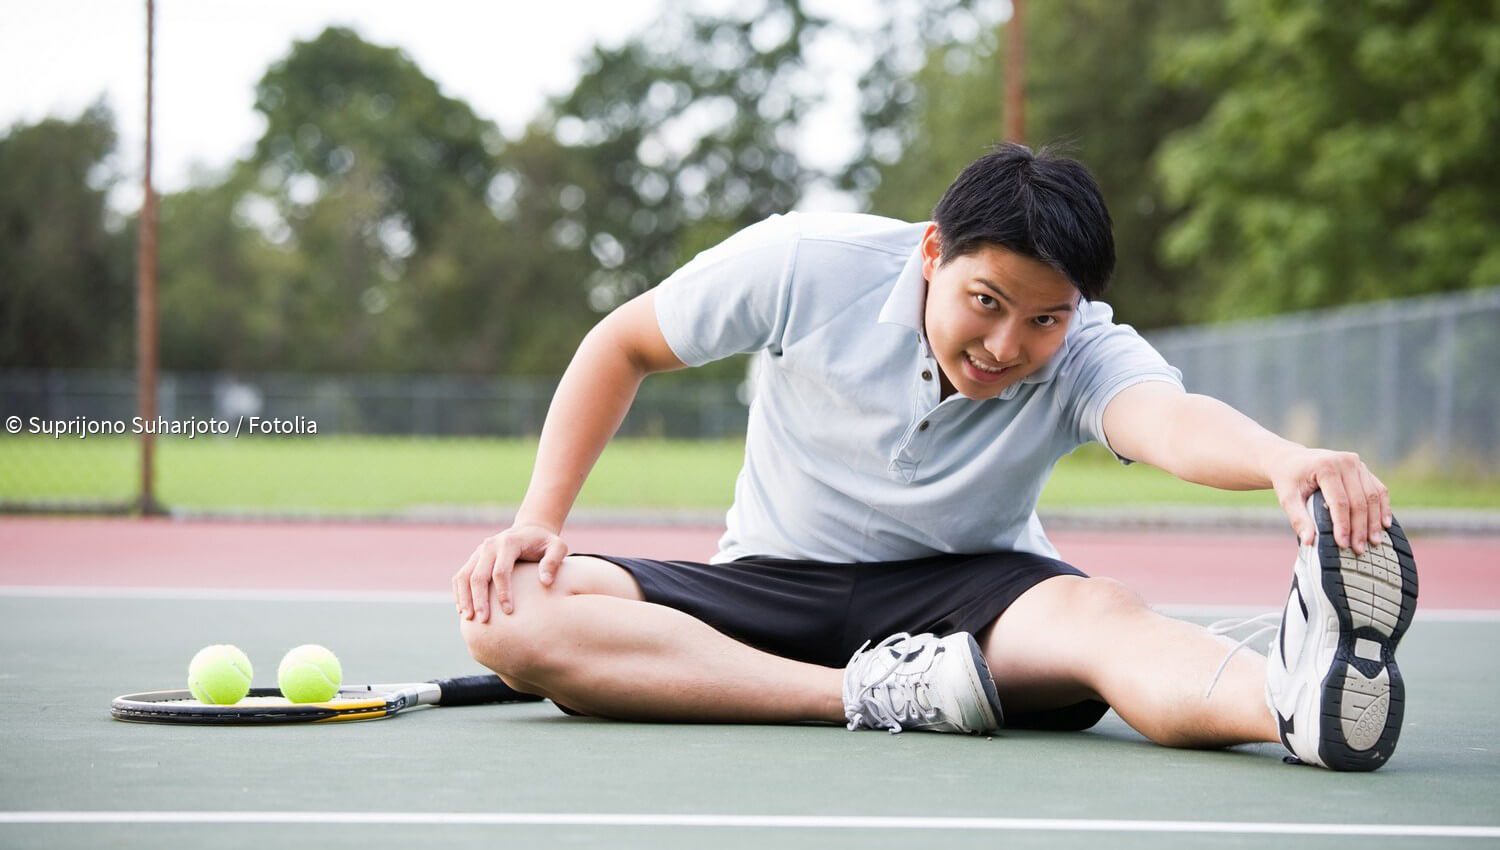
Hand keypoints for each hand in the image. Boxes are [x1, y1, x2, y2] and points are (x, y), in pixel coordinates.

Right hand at [452, 524, 568, 621]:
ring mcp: (479, 552)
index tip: (508, 611)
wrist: (530, 531)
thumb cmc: (545, 543)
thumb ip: (553, 561)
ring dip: (464, 598)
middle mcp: (490, 546)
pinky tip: (462, 610)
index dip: (503, 592)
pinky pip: (461, 576)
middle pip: (478, 575)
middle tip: (484, 621)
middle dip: (480, 599)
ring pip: (464, 576)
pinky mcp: (473, 558)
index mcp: (509, 542)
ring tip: (468, 618)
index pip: (501, 571)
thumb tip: (545, 581)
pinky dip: (459, 592)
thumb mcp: (557, 547)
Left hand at [1267, 447, 1391, 554]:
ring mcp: (1357, 464)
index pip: (1339, 502)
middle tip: (1359, 549)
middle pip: (1359, 500)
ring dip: (1375, 521)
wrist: (1291, 460)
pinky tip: (1384, 524)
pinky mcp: (1363, 468)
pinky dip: (1384, 507)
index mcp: (1326, 466)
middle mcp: (1345, 462)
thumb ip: (1298, 518)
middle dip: (1360, 527)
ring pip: (1372, 496)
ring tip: (1374, 541)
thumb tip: (1308, 541)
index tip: (1343, 544)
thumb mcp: (1287, 497)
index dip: (1343, 525)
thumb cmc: (1289, 479)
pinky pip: (1378, 489)